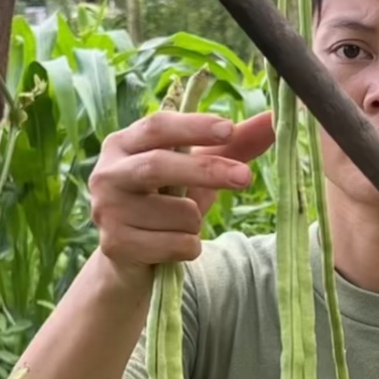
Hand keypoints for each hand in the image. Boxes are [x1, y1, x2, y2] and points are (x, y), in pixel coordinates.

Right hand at [90, 109, 274, 276]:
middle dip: (206, 171)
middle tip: (246, 177)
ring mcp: (107, 210)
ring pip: (177, 212)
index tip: (230, 129)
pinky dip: (188, 247)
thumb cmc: (166, 204)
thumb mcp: (197, 171)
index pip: (157, 126)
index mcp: (122, 144)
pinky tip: (173, 247)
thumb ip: (231, 146)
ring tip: (183, 226)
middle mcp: (106, 173)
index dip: (194, 126)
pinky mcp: (115, 245)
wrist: (130, 258)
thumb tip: (272, 119)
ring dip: (196, 222)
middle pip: (159, 165)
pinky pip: (175, 244)